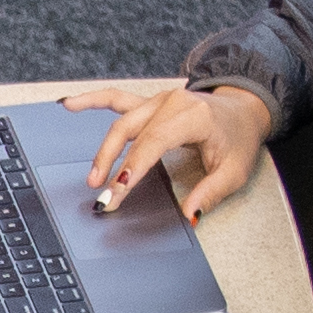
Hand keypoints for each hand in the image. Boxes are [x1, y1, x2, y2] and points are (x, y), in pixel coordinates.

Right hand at [58, 86, 271, 223]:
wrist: (244, 109)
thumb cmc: (238, 137)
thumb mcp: (235, 170)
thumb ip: (210, 193)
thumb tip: (188, 214)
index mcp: (193, 115)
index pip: (152, 144)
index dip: (131, 170)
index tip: (116, 193)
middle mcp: (171, 103)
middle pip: (130, 133)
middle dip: (112, 166)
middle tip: (102, 196)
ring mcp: (157, 100)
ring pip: (120, 122)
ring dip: (103, 150)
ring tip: (92, 176)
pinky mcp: (148, 103)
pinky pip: (115, 99)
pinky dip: (91, 100)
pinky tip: (68, 105)